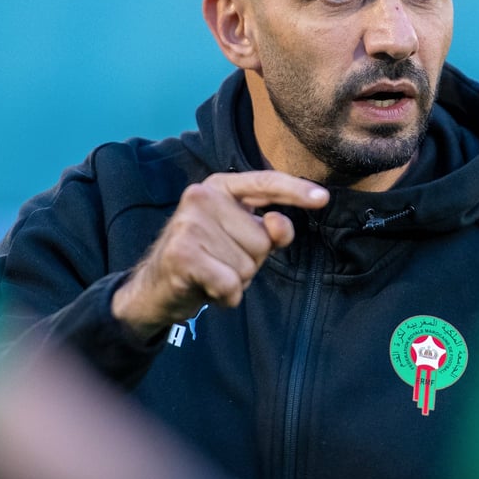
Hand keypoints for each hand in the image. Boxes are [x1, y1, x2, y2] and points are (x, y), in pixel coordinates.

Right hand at [112, 171, 328, 338]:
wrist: (155, 289)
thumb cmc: (207, 259)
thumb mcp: (242, 240)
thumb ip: (270, 230)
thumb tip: (281, 225)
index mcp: (220, 186)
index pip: (265, 183)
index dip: (296, 190)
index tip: (323, 199)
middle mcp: (201, 196)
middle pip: (262, 240)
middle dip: (250, 261)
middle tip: (220, 262)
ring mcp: (189, 223)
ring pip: (248, 264)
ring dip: (236, 279)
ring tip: (211, 273)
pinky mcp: (181, 253)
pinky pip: (231, 283)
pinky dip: (226, 295)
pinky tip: (206, 289)